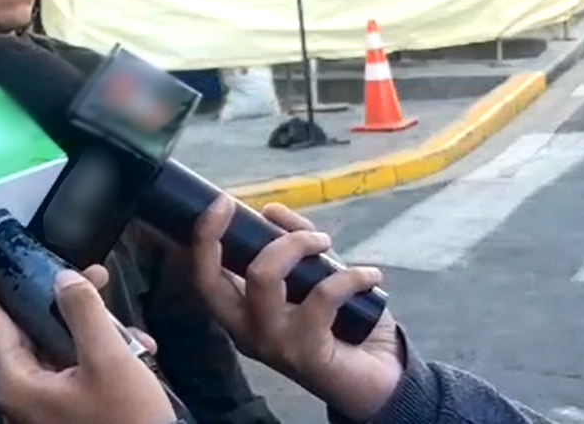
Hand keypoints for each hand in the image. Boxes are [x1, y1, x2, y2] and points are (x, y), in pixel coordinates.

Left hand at [0, 264, 171, 423]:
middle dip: (62, 303)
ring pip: (61, 352)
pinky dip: (104, 360)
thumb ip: (83, 312)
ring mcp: (46, 409)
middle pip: (32, 334)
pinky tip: (137, 352)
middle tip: (85, 276)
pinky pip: (78, 374)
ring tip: (126, 327)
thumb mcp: (109, 360)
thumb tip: (63, 280)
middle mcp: (24, 399)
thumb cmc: (125, 421)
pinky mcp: (69, 415)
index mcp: (18, 385)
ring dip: (94, 333)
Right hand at [188, 197, 402, 421]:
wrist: (379, 380)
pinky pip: (323, 296)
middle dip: (221, 235)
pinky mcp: (306, 353)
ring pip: (263, 276)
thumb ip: (295, 246)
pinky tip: (370, 276)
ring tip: (324, 242)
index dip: (203, 237)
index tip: (220, 202)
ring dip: (297, 244)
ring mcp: (272, 343)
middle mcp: (245, 331)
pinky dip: (351, 276)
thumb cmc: (342, 328)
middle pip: (212, 279)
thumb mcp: (315, 279)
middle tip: (245, 208)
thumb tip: (271, 210)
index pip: (203, 276)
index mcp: (239, 315)